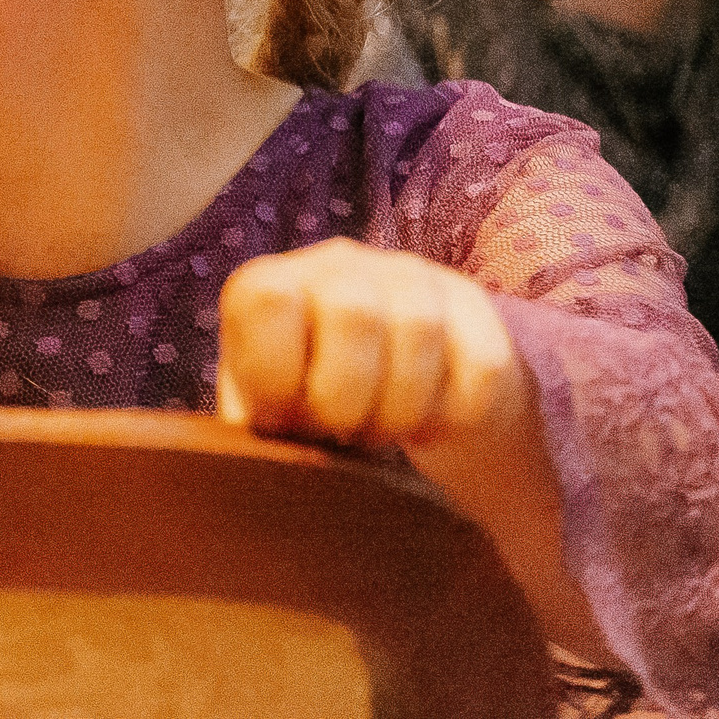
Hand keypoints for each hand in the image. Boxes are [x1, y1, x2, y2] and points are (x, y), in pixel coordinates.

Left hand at [216, 239, 525, 453]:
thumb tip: (239, 454)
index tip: (285, 421)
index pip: (268, 298)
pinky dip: (453, 414)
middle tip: (341, 435)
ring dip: (400, 411)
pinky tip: (428, 422)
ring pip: (420, 331)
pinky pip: (479, 364)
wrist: (400, 399)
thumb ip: (247, 427)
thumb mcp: (264, 416)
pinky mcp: (472, 306)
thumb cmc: (313, 411)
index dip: (277, 376)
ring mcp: (410, 276)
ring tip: (380, 432)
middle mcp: (336, 264)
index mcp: (267, 284)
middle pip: (353, 312)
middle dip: (346, 399)